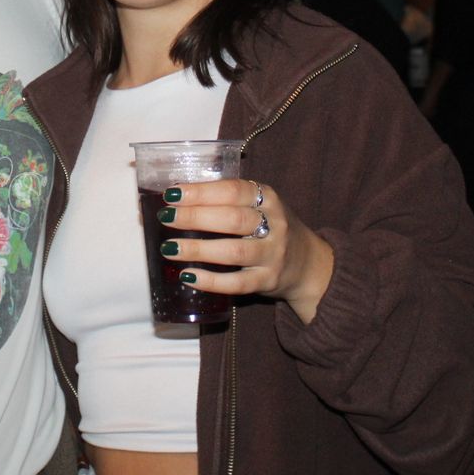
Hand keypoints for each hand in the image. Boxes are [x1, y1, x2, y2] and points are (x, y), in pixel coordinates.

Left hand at [156, 179, 334, 323]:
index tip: (172, 194)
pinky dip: (211, 281)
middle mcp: (274, 224)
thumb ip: (223, 201)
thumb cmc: (270, 228)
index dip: (202, 192)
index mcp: (268, 198)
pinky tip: (188, 276)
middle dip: (195, 217)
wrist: (307, 264)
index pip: (233, 190)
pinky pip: (237, 283)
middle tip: (166, 218)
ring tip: (169, 248)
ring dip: (198, 249)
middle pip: (233, 219)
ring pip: (234, 252)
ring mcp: (273, 254)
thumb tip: (172, 199)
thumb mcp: (258, 206)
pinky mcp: (268, 281)